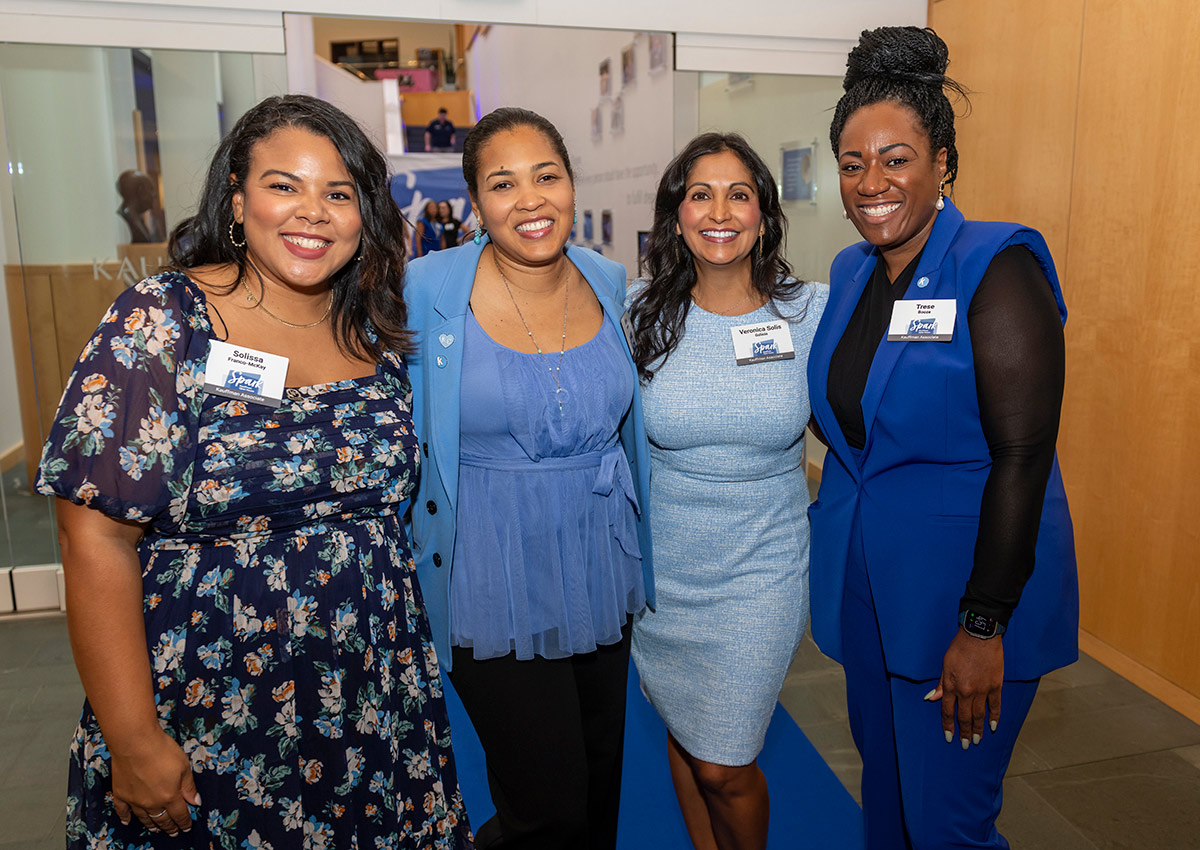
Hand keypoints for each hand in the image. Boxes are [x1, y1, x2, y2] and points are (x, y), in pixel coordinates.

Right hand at [109, 729, 199, 835]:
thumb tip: (195, 802)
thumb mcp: (184, 766)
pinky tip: (127, 821)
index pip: (179, 814)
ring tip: (156, 829)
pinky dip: (125, 817)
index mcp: (170, 796)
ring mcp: (135, 800)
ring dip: (151, 825)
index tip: (186, 828)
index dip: (184, 822)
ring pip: (144, 818)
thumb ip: (189, 787)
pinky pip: (122, 810)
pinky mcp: (121, 793)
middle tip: (173, 832)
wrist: (135, 742)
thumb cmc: (161, 750)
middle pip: (162, 819)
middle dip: (169, 827)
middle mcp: (152, 802)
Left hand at [925, 628, 1003, 748]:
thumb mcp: (944, 665)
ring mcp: (982, 690)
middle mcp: (966, 692)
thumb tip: (931, 699)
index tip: (949, 738)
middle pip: (964, 718)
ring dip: (978, 730)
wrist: (979, 636)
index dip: (948, 726)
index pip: (948, 712)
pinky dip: (994, 717)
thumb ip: (940, 685)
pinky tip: (993, 727)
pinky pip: (995, 706)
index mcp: (951, 686)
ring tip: (977, 741)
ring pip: (980, 715)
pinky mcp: (995, 686)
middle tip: (966, 745)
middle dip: (964, 733)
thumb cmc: (959, 648)